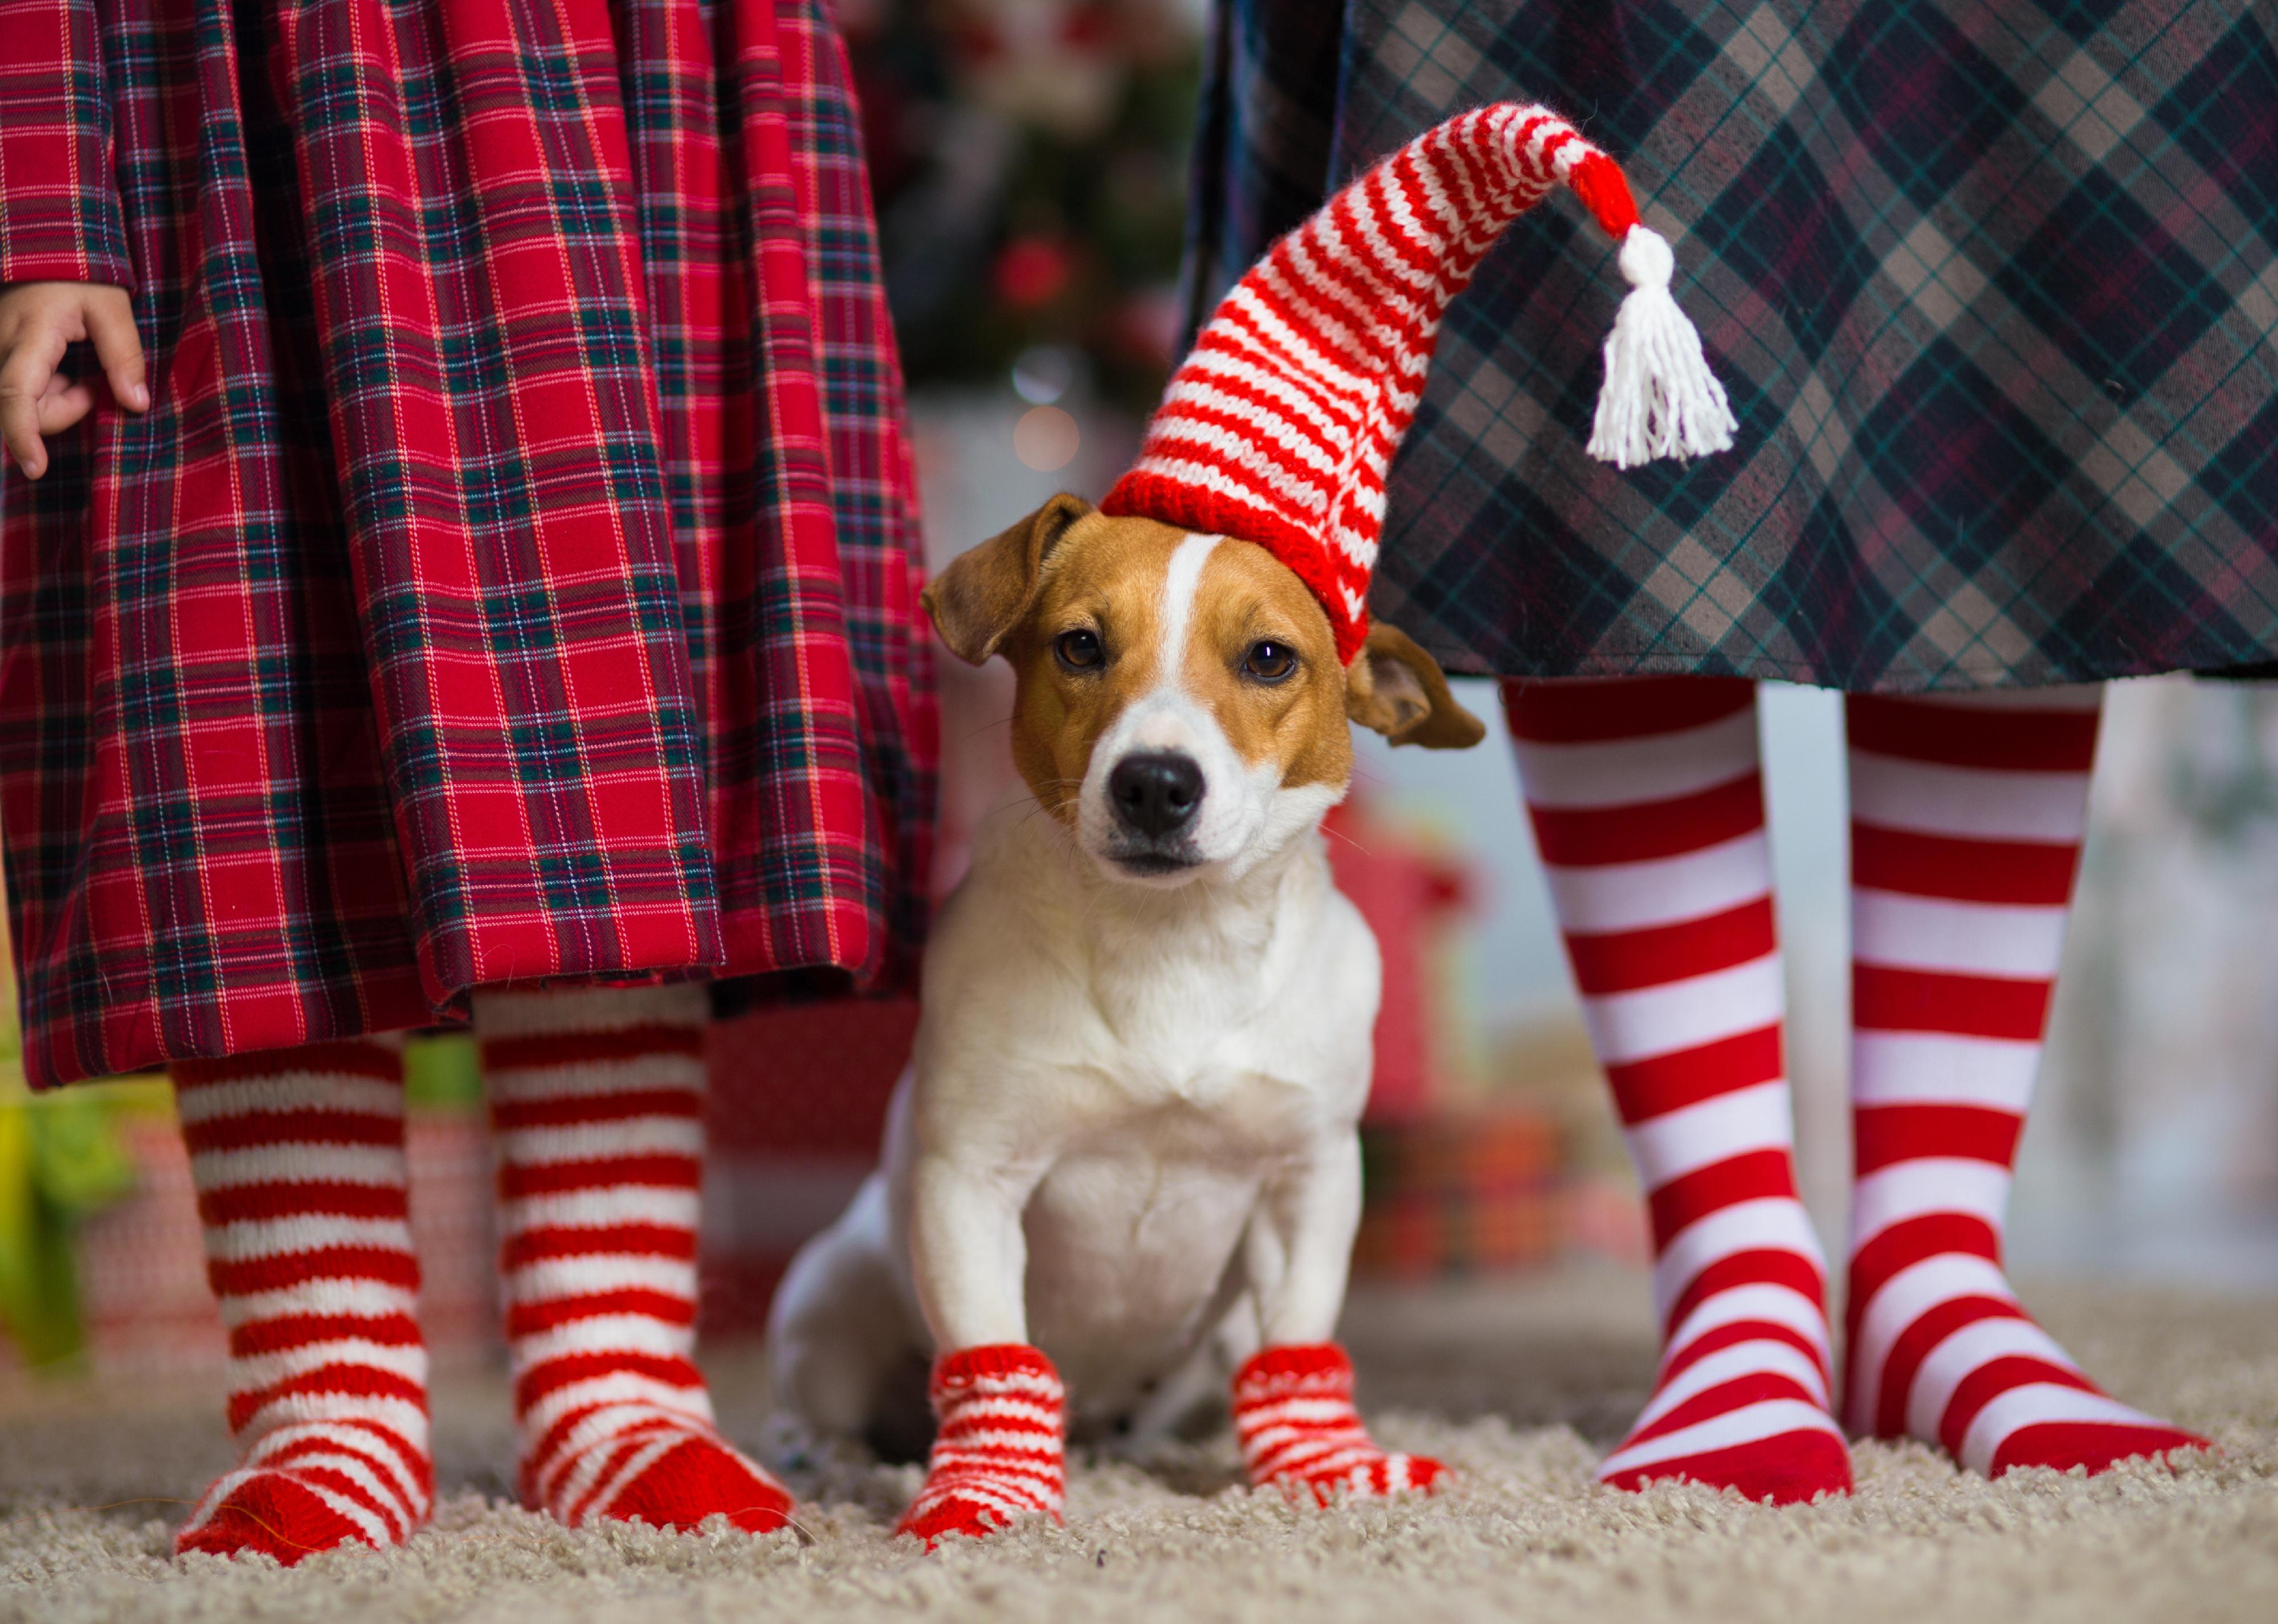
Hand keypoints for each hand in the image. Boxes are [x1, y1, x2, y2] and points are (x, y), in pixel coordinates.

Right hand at [0, 281, 146, 479]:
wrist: (46, 250)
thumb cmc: (81, 275)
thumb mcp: (112, 308)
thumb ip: (124, 355)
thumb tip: (136, 404)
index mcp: (28, 337)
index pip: (15, 396)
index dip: (22, 436)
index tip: (35, 469)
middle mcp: (0, 347)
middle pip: (22, 408)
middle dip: (62, 411)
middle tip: (91, 386)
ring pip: (21, 403)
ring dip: (56, 401)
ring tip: (79, 373)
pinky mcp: (0, 355)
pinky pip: (20, 391)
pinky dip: (46, 392)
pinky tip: (63, 371)